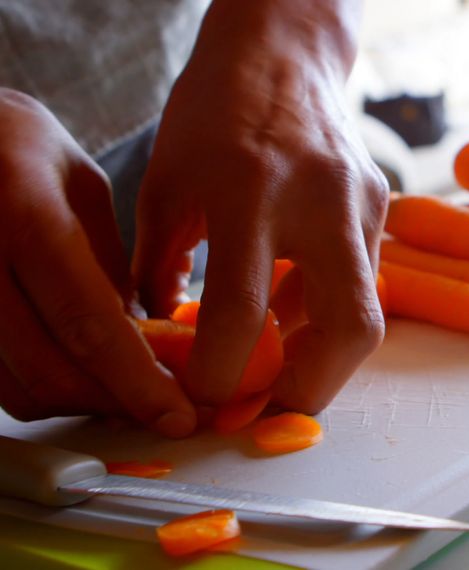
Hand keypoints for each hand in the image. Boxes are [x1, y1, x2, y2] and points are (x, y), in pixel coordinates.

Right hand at [0, 89, 195, 435]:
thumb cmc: (16, 148)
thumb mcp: (79, 185)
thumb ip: (107, 262)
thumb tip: (148, 341)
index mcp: (24, 214)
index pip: (87, 321)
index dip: (137, 381)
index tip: (180, 417)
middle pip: (51, 369)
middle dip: (117, 404)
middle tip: (167, 415)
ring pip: (18, 389)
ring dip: (81, 405)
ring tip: (129, 397)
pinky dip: (42, 391)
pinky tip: (80, 379)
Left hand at [133, 0, 386, 413]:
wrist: (283, 53)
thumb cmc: (214, 111)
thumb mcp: (165, 185)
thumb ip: (161, 267)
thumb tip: (164, 336)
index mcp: (250, 191)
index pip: (242, 311)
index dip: (220, 372)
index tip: (203, 398)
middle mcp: (319, 201)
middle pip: (347, 328)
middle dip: (310, 390)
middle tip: (270, 412)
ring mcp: (361, 204)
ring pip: (364, 313)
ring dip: (320, 356)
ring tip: (276, 367)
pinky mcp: (380, 207)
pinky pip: (360, 280)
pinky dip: (326, 310)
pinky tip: (292, 310)